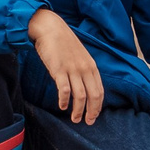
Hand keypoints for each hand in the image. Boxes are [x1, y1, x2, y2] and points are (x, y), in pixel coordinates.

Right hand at [26, 8, 103, 125]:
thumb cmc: (63, 42)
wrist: (50, 28)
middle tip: (87, 122)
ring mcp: (72, 69)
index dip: (98, 106)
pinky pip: (64, 90)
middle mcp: (84, 69)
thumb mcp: (80, 55)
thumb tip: (85, 85)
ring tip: (75, 119)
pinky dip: (64, 101)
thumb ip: (84, 69)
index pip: (100, 91)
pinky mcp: (59, 70)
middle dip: (92, 112)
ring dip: (78, 111)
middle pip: (93, 96)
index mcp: (91, 66)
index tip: (94, 115)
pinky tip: (62, 106)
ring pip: (80, 96)